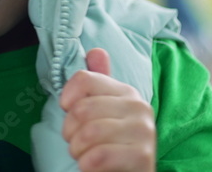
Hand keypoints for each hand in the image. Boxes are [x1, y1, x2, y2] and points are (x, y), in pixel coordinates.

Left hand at [60, 48, 155, 170]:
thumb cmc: (112, 145)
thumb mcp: (102, 112)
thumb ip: (97, 85)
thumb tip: (96, 51)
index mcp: (127, 92)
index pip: (85, 79)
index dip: (67, 97)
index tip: (67, 110)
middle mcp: (139, 107)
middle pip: (82, 109)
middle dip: (70, 132)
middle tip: (76, 142)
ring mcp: (144, 132)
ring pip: (89, 133)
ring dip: (77, 150)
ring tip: (84, 155)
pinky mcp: (143, 157)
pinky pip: (99, 155)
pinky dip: (87, 165)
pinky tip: (91, 167)